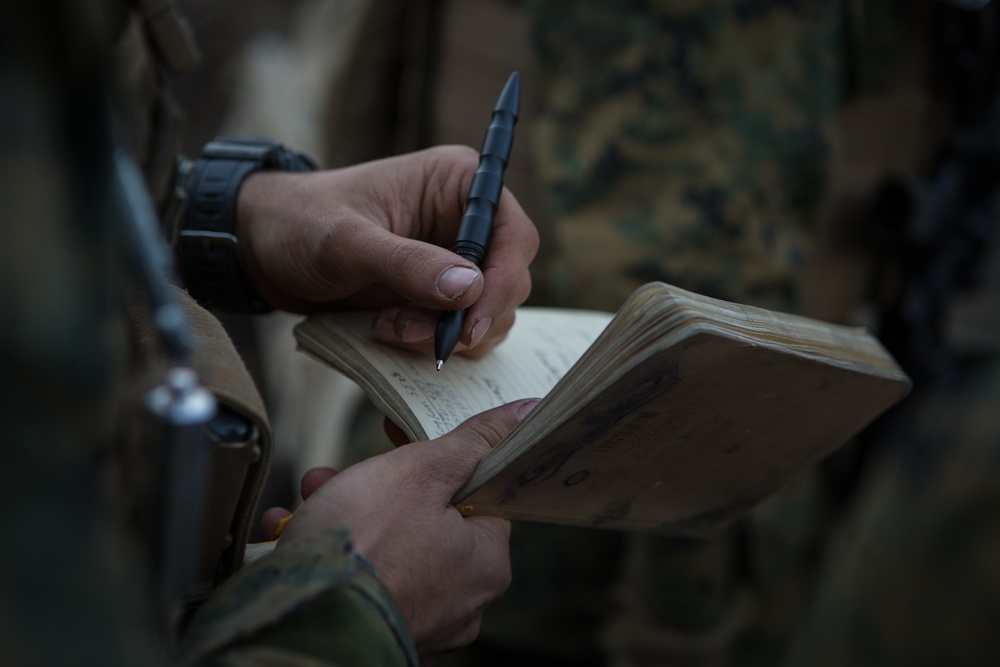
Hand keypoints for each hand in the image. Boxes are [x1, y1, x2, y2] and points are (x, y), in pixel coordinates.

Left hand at [236, 146, 538, 357]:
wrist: (263, 249)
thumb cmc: (300, 224)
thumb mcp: (348, 242)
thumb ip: (407, 264)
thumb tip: (468, 289)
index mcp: (459, 184)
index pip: (513, 235)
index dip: (501, 282)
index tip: (471, 324)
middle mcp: (466, 221)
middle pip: (508, 281)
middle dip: (466, 317)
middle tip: (410, 333)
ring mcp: (454, 262)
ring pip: (489, 313)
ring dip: (445, 334)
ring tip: (388, 328)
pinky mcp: (437, 296)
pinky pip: (461, 330)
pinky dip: (432, 342)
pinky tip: (388, 332)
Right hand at [269, 398, 538, 655]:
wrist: (302, 619)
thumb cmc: (367, 544)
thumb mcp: (421, 472)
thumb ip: (473, 441)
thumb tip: (528, 412)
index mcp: (485, 563)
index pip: (476, 498)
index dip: (436, 465)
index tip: (399, 446)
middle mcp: (461, 602)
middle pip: (423, 521)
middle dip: (372, 491)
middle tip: (338, 477)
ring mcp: (419, 620)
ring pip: (385, 550)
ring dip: (343, 518)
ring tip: (309, 502)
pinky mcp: (377, 631)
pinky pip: (359, 582)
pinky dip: (330, 556)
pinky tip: (293, 538)